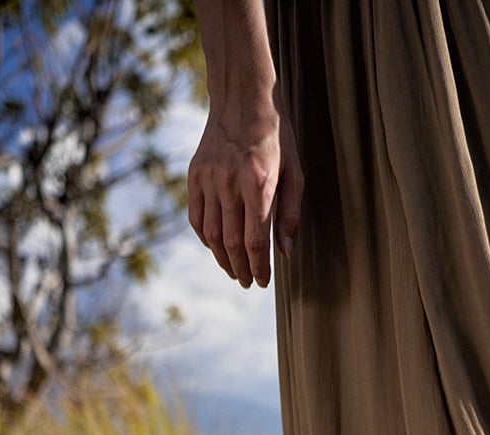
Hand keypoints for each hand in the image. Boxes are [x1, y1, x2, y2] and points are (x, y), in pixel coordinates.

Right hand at [187, 97, 302, 288]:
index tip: (264, 282)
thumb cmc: (276, 137)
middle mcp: (230, 182)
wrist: (242, 97)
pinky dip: (206, 239)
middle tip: (250, 283)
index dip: (260, 267)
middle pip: (232, 243)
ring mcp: (208, 178)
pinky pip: (196, 218)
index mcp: (258, 183)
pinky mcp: (194, 174)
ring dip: (223, 260)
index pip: (256, 240)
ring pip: (212, 235)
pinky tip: (217, 248)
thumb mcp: (294, 173)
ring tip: (235, 272)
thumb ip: (290, 214)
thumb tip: (284, 252)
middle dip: (242, 270)